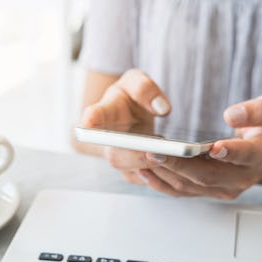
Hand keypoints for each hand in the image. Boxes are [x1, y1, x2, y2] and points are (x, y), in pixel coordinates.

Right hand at [80, 69, 171, 184]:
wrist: (128, 115)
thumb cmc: (129, 97)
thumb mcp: (135, 82)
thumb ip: (145, 88)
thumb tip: (162, 109)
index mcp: (102, 112)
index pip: (93, 116)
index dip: (91, 121)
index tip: (89, 124)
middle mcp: (104, 141)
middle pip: (116, 155)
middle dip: (139, 156)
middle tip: (160, 152)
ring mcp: (116, 158)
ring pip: (131, 171)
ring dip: (153, 165)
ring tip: (170, 151)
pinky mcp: (130, 171)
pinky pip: (144, 179)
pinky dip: (161, 173)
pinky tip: (172, 160)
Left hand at [141, 95, 261, 198]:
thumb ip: (257, 110)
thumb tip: (232, 114)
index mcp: (260, 155)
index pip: (245, 155)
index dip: (230, 152)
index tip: (214, 147)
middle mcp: (241, 178)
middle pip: (207, 175)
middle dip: (179, 164)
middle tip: (155, 151)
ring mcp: (223, 188)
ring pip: (190, 186)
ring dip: (165, 173)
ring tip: (143, 157)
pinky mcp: (208, 192)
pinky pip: (182, 191)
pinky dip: (162, 182)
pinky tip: (144, 170)